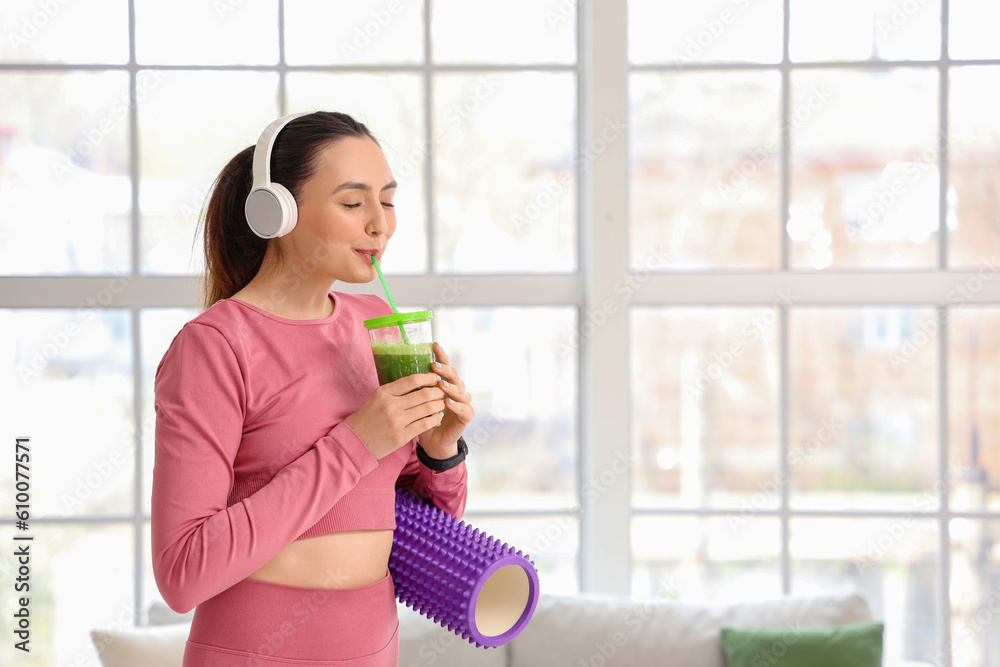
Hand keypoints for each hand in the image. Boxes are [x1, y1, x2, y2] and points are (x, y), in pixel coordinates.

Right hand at [344, 372, 445, 458]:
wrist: (355, 441)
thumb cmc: (367, 418)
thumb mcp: (376, 398)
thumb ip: (394, 390)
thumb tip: (417, 381)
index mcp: (384, 393)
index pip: (412, 380)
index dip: (428, 377)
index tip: (435, 378)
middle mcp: (391, 405)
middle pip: (423, 394)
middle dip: (437, 392)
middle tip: (442, 392)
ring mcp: (397, 421)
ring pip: (427, 409)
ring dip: (439, 405)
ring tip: (442, 403)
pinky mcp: (401, 436)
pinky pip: (425, 424)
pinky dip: (435, 419)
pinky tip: (437, 416)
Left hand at [417, 342, 473, 458]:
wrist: (434, 441)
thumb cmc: (423, 419)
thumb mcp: (416, 401)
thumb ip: (415, 386)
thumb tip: (398, 366)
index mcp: (445, 383)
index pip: (444, 366)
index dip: (441, 355)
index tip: (434, 345)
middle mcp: (456, 390)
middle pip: (454, 375)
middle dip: (445, 370)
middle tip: (434, 366)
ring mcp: (463, 403)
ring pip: (461, 391)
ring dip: (451, 387)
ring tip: (441, 385)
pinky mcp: (466, 417)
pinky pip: (465, 409)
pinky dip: (457, 406)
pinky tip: (448, 403)